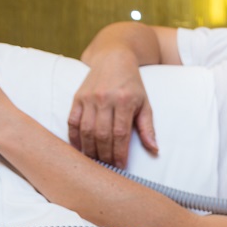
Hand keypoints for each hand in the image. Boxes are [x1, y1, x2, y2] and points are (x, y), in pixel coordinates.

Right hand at [68, 51, 157, 167]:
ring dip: (90, 149)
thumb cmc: (132, 85)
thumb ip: (147, 127)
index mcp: (124, 101)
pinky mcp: (77, 97)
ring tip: (95, 162)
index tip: (121, 166)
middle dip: (105, 155)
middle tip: (108, 168)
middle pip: (102, 134)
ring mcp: (88, 98)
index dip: (120, 153)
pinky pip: (73, 121)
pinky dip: (75, 137)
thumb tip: (154, 149)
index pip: (120, 133)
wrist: (113, 59)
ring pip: (86, 130)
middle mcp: (104, 99)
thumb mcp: (145, 103)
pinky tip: (80, 149)